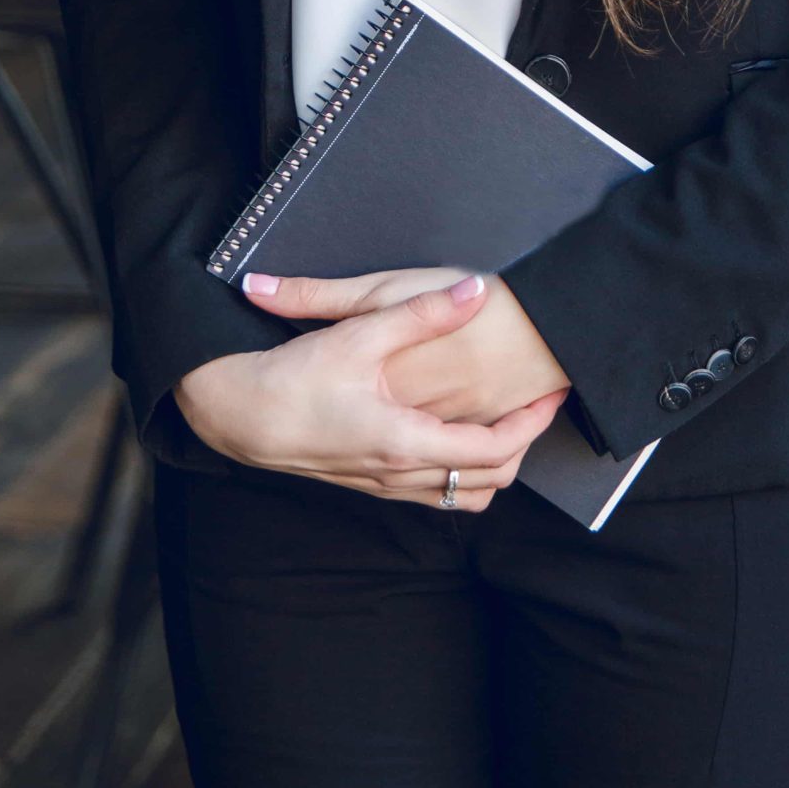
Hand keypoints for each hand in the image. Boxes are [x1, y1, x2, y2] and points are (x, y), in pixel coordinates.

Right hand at [174, 273, 567, 509]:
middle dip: (521, 447)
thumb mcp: (358, 334)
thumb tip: (474, 293)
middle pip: (487, 483)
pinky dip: (458, 469)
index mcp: (405, 443)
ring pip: (460, 494)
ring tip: (505, 420)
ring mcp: (384, 485)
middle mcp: (399, 476)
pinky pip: (432, 492)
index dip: (532, 424)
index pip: (494, 452)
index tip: (551, 395)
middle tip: (538, 406)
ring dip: (491, 464)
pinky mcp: (369, 481)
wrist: (236, 415)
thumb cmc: (292, 378)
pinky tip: (455, 431)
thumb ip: (421, 314)